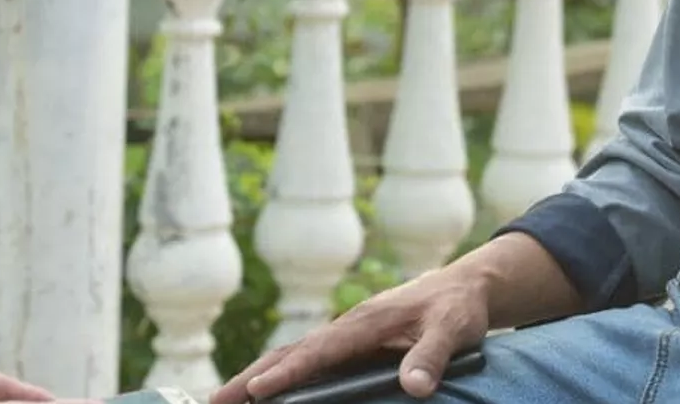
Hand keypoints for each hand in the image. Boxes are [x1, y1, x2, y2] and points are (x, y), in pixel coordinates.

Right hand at [212, 268, 490, 403]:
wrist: (466, 287)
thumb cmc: (458, 308)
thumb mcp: (455, 329)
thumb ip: (433, 356)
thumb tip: (414, 387)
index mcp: (367, 321)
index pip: (320, 350)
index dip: (289, 372)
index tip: (257, 391)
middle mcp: (348, 326)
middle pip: (291, 351)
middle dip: (251, 377)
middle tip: (213, 401)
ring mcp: (346, 335)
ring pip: (292, 355)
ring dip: (257, 377)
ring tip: (221, 401)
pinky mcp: (350, 345)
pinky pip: (307, 360)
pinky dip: (279, 375)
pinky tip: (262, 395)